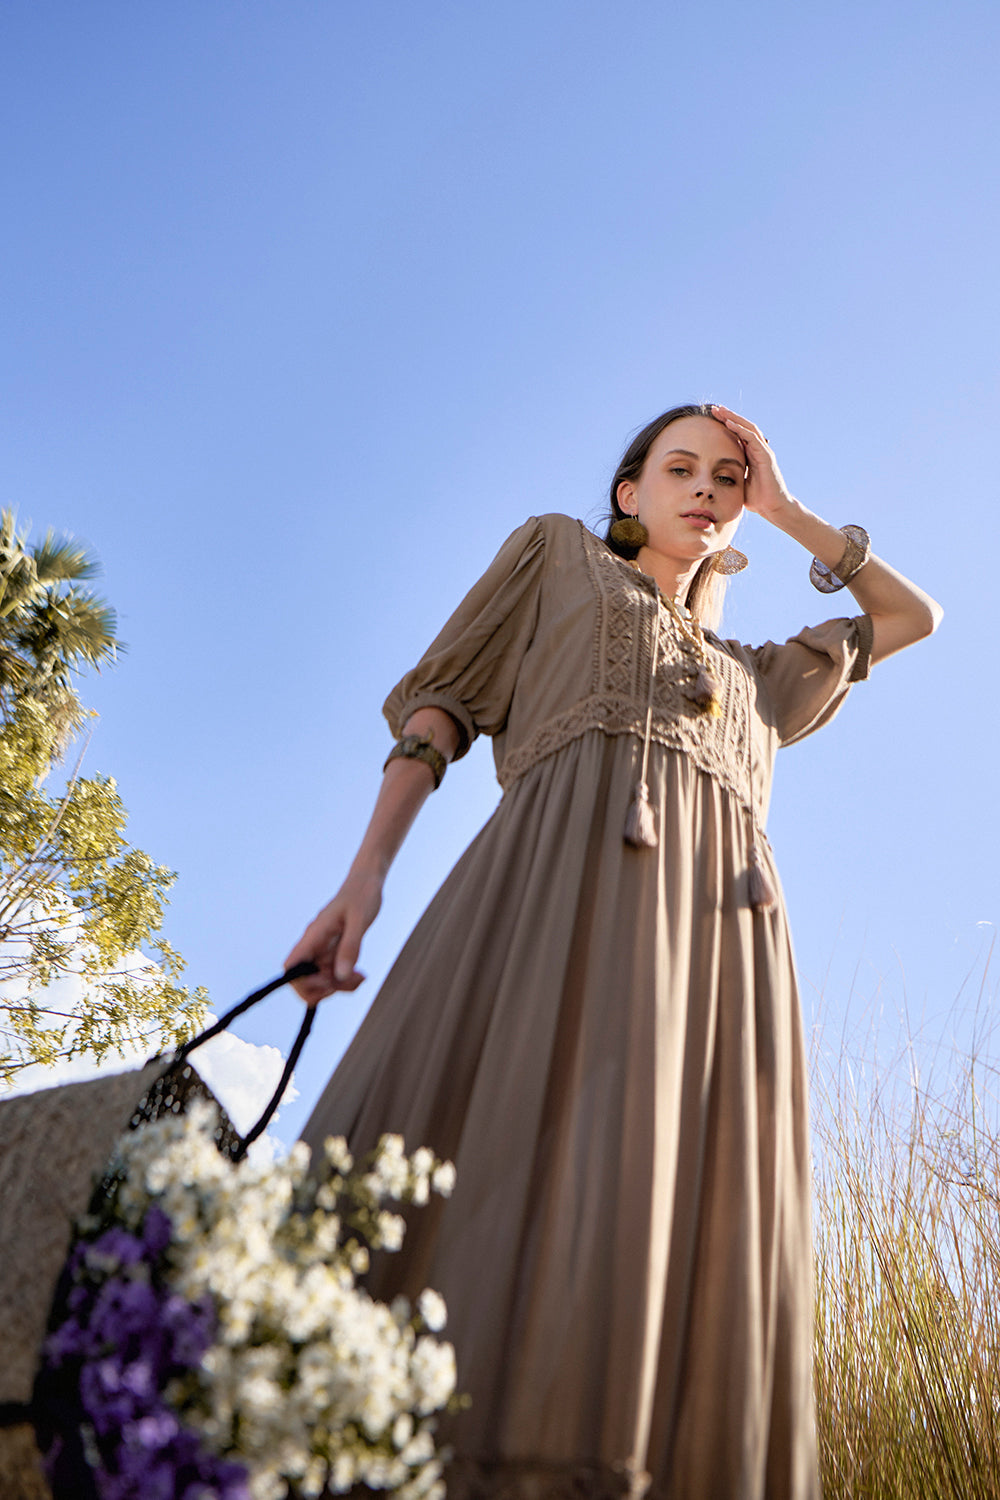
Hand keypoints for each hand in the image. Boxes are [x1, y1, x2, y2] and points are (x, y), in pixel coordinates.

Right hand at [284, 866, 383, 1005]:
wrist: (367, 882)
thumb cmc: (362, 895)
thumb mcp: (360, 919)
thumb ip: (350, 947)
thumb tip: (340, 975)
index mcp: (313, 935)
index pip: (291, 967)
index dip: (302, 982)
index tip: (328, 982)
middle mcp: (314, 946)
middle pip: (302, 981)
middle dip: (323, 990)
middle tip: (349, 981)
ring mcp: (323, 952)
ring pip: (320, 983)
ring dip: (339, 987)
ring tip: (361, 977)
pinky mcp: (333, 954)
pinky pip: (333, 977)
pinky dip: (345, 982)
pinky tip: (360, 975)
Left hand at [710, 404, 793, 520]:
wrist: (773, 508)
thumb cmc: (758, 499)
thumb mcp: (738, 483)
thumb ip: (731, 475)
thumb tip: (714, 476)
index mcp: (751, 455)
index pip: (738, 434)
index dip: (727, 425)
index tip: (713, 419)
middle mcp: (758, 450)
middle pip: (743, 427)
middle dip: (728, 416)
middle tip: (714, 408)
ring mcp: (763, 451)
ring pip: (748, 428)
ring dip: (733, 418)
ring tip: (720, 410)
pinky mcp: (766, 456)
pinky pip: (752, 438)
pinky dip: (740, 429)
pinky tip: (729, 423)